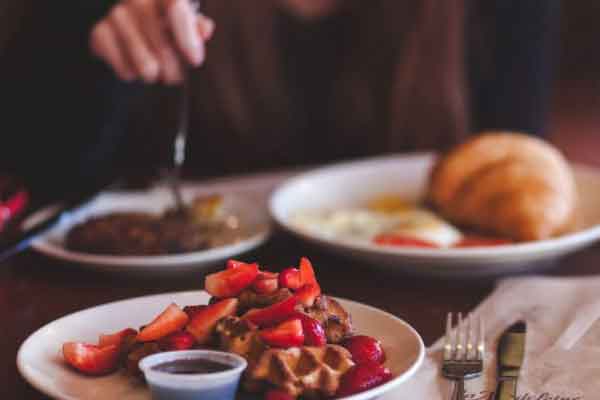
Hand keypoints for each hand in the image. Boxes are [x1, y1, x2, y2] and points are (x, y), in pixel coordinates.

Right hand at [90, 0, 214, 84]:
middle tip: (175, 76)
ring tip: (157, 71)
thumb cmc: (167, 28)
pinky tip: (134, 65)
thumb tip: (205, 30)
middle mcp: (137, 0)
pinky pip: (125, 70)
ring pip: (145, 65)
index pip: (175, 7)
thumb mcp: (187, 26)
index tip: (195, 61)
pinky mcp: (99, 33)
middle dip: (174, 72)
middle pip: (163, 48)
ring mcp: (116, 15)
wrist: (132, 30)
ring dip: (155, 76)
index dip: (187, 38)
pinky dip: (133, 74)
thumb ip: (197, 27)